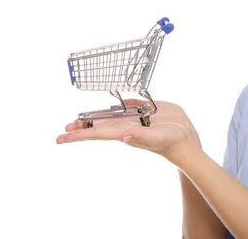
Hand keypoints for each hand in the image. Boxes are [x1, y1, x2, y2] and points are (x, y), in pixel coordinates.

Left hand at [56, 99, 200, 158]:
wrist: (187, 139)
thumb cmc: (171, 141)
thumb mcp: (155, 137)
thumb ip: (139, 136)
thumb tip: (123, 137)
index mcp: (124, 132)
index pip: (96, 133)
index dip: (78, 134)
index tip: (61, 138)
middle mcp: (126, 126)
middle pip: (99, 125)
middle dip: (82, 126)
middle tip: (65, 127)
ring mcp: (135, 119)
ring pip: (110, 116)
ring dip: (95, 118)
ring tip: (80, 120)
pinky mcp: (146, 111)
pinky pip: (128, 107)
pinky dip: (116, 106)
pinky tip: (108, 108)